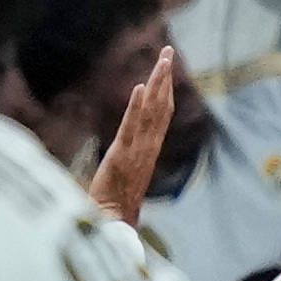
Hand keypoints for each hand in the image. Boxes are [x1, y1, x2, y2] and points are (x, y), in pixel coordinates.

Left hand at [87, 46, 176, 226]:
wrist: (111, 229)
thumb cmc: (115, 213)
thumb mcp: (125, 185)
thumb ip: (130, 170)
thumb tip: (130, 162)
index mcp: (147, 154)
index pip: (160, 118)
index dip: (165, 93)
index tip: (167, 71)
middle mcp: (146, 150)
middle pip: (160, 108)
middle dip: (165, 79)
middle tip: (168, 51)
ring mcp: (136, 153)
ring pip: (150, 113)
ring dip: (157, 84)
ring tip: (163, 58)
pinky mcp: (120, 157)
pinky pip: (130, 128)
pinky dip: (135, 107)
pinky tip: (139, 86)